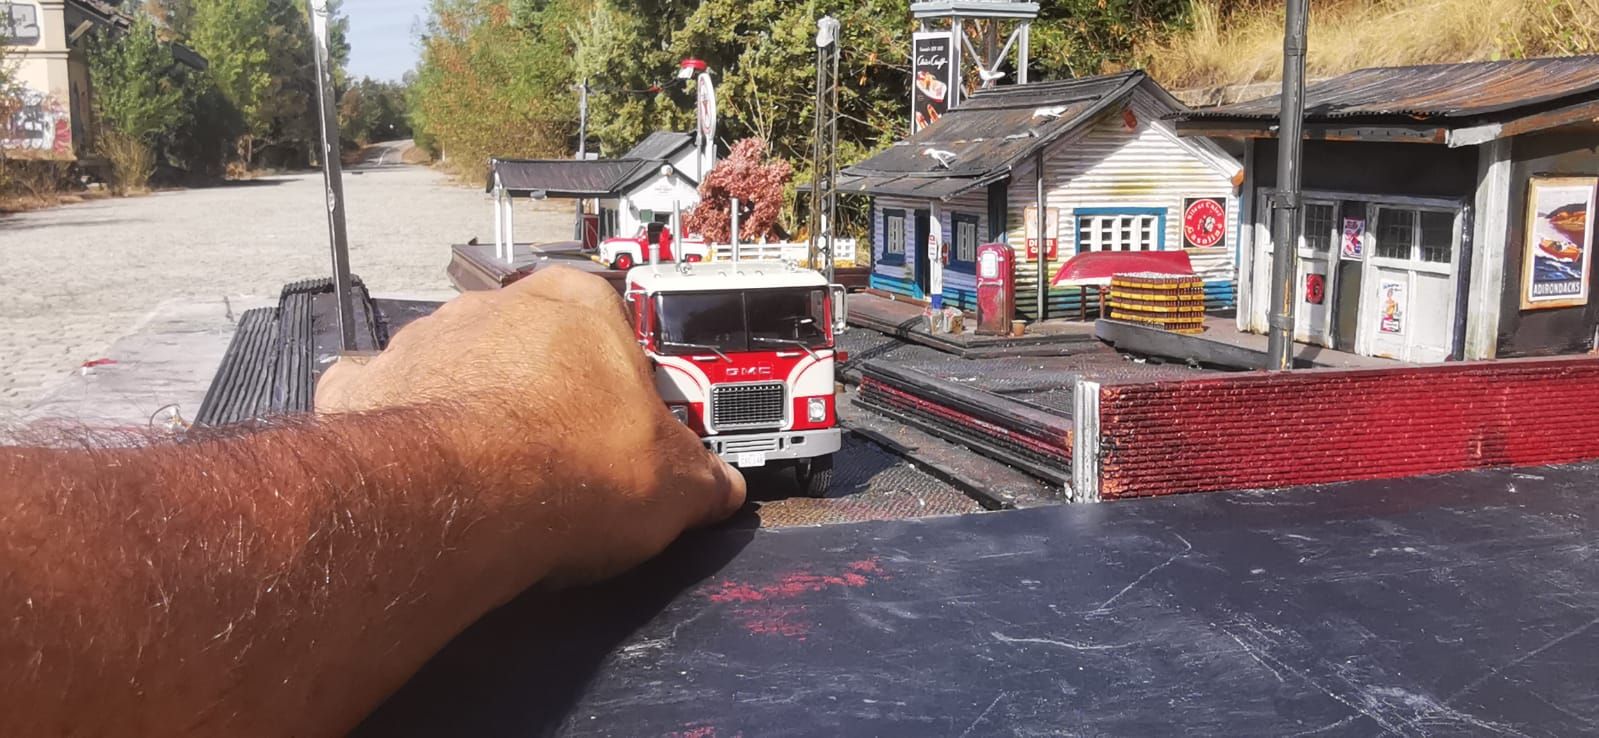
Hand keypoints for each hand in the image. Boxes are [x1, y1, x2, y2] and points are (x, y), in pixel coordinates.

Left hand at [317, 266, 745, 585]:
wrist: (464, 502)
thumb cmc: (565, 469)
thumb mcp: (677, 484)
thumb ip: (703, 479)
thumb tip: (718, 490)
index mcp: (581, 305)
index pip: (617, 327)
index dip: (627, 382)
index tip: (633, 420)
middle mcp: (501, 307)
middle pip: (537, 344)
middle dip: (553, 393)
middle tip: (574, 455)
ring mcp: (431, 341)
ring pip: (464, 368)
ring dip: (481, 409)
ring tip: (504, 477)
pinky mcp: (373, 386)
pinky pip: (395, 401)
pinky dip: (409, 431)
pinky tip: (433, 474)